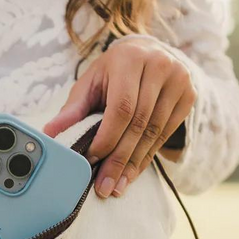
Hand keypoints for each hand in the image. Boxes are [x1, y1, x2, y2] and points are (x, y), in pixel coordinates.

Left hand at [44, 38, 195, 197]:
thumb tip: (50, 133)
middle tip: (105, 186)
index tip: (92, 161)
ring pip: (154, 132)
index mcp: (130, 59)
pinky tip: (133, 173)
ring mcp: (179, 81)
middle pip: (138, 123)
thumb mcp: (91, 82)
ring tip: (117, 186)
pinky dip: (147, 156)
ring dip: (134, 164)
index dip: (107, 138)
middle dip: (119, 159)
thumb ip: (72, 108)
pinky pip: (165, 134)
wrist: (149, 52)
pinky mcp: (188, 97)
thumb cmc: (113, 71)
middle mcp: (159, 66)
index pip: (121, 108)